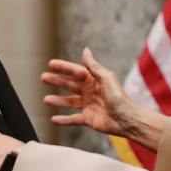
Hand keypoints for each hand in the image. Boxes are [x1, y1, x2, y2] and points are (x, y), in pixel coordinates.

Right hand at [41, 48, 163, 149]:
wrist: (127, 119)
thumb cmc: (119, 97)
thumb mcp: (106, 77)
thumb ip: (93, 66)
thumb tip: (85, 50)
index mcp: (94, 80)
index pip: (75, 71)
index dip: (63, 67)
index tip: (50, 63)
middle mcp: (90, 91)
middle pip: (69, 85)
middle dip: (57, 81)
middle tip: (43, 77)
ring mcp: (88, 105)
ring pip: (69, 102)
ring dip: (57, 101)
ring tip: (46, 99)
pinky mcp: (88, 119)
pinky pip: (73, 119)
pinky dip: (64, 120)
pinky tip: (54, 119)